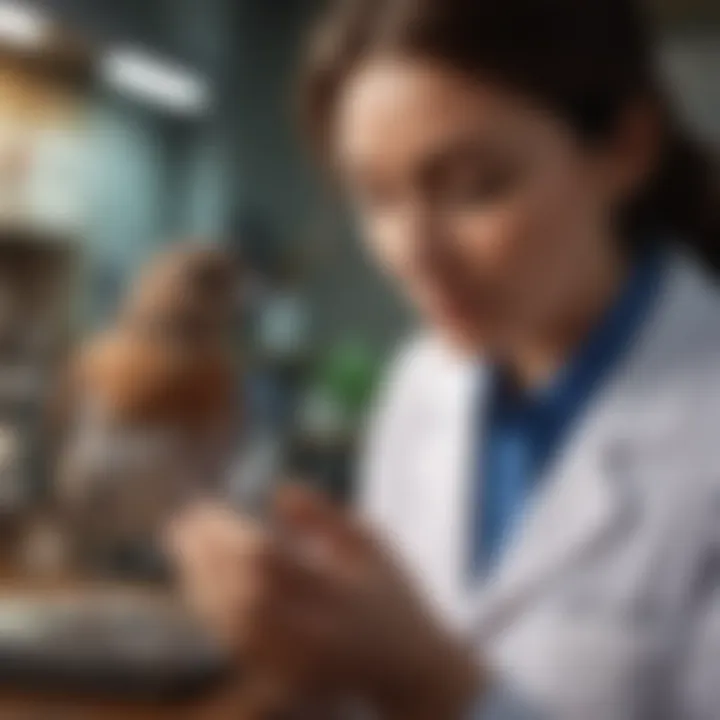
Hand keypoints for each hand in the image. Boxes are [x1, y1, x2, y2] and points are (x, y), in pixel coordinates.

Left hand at [167, 486, 482, 717]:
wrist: (410, 668)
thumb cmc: (394, 595)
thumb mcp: (374, 544)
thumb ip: (326, 516)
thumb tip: (277, 489)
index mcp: (340, 592)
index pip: (268, 560)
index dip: (228, 533)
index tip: (205, 507)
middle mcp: (315, 631)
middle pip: (239, 592)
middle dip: (204, 555)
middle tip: (181, 521)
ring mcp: (299, 660)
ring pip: (231, 623)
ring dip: (199, 581)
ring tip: (181, 546)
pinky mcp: (287, 677)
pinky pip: (235, 643)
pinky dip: (211, 608)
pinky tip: (198, 581)